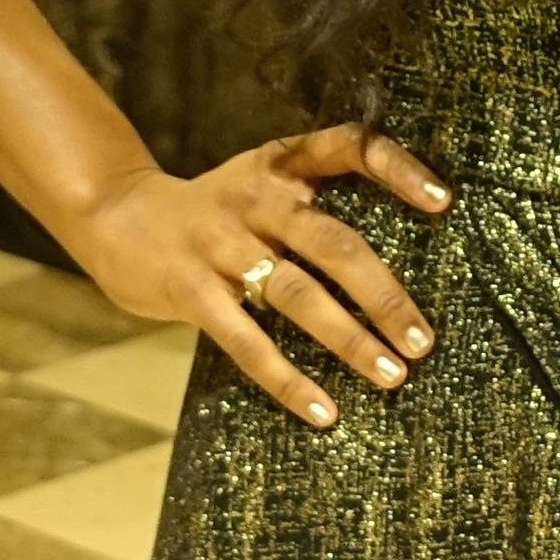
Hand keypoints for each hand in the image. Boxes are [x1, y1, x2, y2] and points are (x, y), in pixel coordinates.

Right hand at [73, 124, 449, 430]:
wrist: (115, 216)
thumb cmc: (213, 212)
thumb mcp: (259, 184)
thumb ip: (314, 204)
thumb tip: (397, 269)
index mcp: (279, 165)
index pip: (347, 147)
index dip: (397, 170)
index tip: (444, 202)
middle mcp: (254, 198)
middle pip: (333, 242)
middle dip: (384, 295)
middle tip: (423, 340)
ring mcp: (219, 244)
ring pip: (297, 294)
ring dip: (349, 340)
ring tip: (392, 377)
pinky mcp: (189, 290)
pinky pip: (247, 341)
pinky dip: (289, 381)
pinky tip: (323, 412)